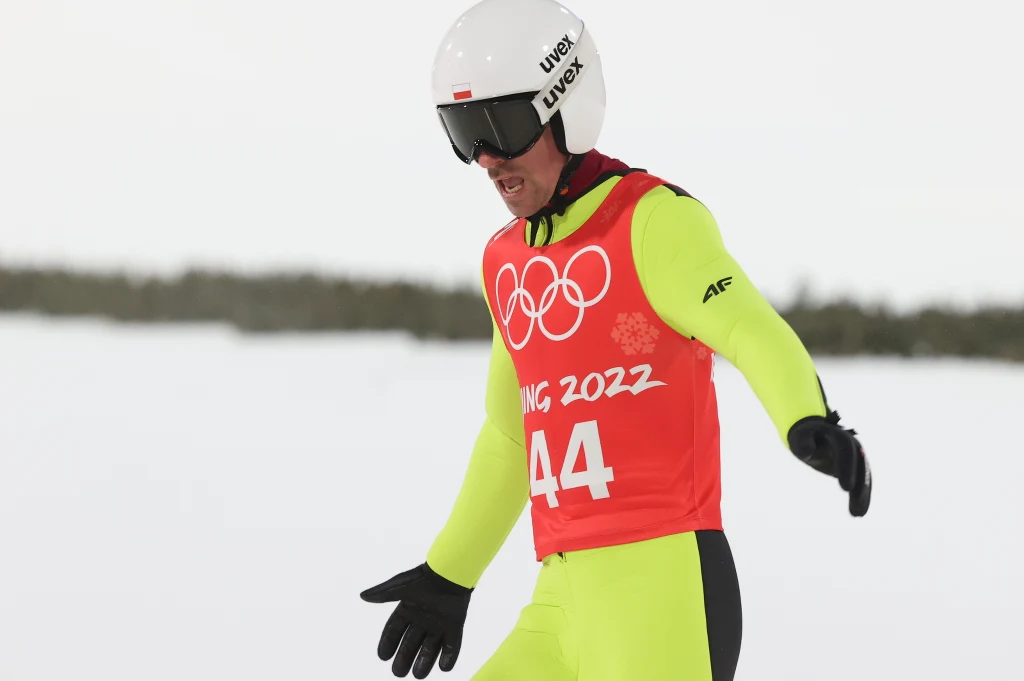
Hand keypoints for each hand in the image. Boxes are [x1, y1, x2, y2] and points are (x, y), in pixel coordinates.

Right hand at [360, 562, 472, 677]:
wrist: (449, 573)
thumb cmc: (424, 577)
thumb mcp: (401, 586)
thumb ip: (383, 593)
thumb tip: (362, 596)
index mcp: (408, 609)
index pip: (394, 630)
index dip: (388, 643)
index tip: (382, 656)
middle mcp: (422, 619)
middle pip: (410, 643)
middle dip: (404, 658)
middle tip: (398, 673)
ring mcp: (439, 623)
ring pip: (430, 647)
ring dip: (425, 661)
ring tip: (418, 675)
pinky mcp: (455, 625)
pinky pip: (452, 644)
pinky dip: (449, 656)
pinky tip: (444, 668)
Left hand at [787, 411, 871, 516]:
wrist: (815, 434)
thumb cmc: (805, 436)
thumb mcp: (800, 437)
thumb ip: (803, 443)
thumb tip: (808, 454)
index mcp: (838, 435)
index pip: (845, 449)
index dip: (847, 467)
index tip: (845, 489)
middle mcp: (852, 445)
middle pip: (860, 465)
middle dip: (860, 486)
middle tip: (855, 506)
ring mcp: (856, 457)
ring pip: (864, 476)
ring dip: (863, 495)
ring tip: (858, 514)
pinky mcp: (856, 468)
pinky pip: (862, 482)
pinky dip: (862, 496)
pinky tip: (859, 512)